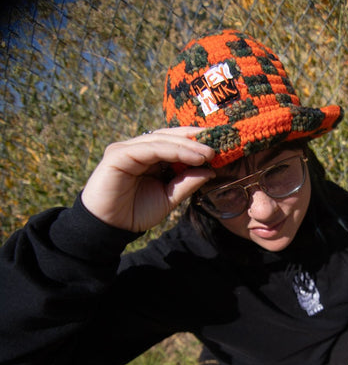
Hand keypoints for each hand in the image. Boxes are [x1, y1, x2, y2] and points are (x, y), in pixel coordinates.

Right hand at [81, 127, 214, 231]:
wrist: (111, 228)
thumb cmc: (136, 212)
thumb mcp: (169, 197)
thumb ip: (187, 182)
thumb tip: (210, 170)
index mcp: (149, 156)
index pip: (175, 142)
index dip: (196, 142)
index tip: (220, 146)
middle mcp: (138, 149)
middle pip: (170, 136)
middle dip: (195, 139)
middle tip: (218, 145)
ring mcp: (127, 149)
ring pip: (162, 140)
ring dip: (188, 145)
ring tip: (209, 154)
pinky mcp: (118, 155)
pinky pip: (151, 149)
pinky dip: (173, 151)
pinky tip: (192, 157)